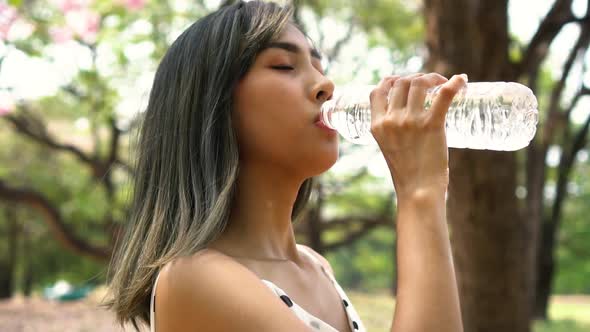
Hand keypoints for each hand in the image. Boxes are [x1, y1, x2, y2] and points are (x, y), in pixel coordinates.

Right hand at [369, 72, 467, 198]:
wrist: (418, 192)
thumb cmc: (407, 174)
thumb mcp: (388, 148)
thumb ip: (393, 131)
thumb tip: (408, 119)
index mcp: (377, 126)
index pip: (377, 91)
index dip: (391, 81)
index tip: (403, 81)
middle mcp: (391, 120)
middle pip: (401, 83)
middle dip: (416, 78)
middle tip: (430, 84)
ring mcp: (411, 122)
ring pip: (420, 84)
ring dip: (433, 78)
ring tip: (444, 83)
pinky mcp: (432, 125)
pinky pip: (444, 95)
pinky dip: (455, 83)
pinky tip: (462, 80)